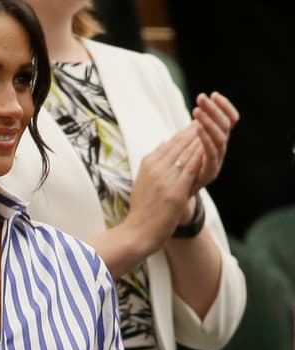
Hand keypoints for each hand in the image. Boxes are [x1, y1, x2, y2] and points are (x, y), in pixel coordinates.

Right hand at [125, 126, 202, 251]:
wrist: (137, 232)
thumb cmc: (142, 210)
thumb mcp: (143, 182)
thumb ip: (153, 165)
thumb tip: (162, 147)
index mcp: (147, 164)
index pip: (169, 142)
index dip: (184, 131)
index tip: (196, 122)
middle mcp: (155, 168)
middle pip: (178, 144)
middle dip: (194, 130)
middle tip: (208, 117)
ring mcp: (164, 179)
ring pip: (185, 153)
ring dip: (200, 138)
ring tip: (212, 126)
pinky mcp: (174, 191)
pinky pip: (191, 169)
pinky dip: (201, 156)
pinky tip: (210, 147)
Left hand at [187, 91, 237, 193]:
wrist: (176, 195)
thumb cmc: (180, 168)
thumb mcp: (185, 146)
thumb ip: (191, 133)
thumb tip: (195, 114)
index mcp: (216, 140)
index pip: (228, 119)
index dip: (224, 107)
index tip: (214, 94)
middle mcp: (220, 149)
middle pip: (224, 126)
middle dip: (214, 110)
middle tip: (202, 98)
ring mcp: (217, 160)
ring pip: (220, 138)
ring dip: (209, 122)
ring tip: (198, 111)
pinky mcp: (210, 171)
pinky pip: (211, 153)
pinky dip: (205, 139)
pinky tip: (198, 128)